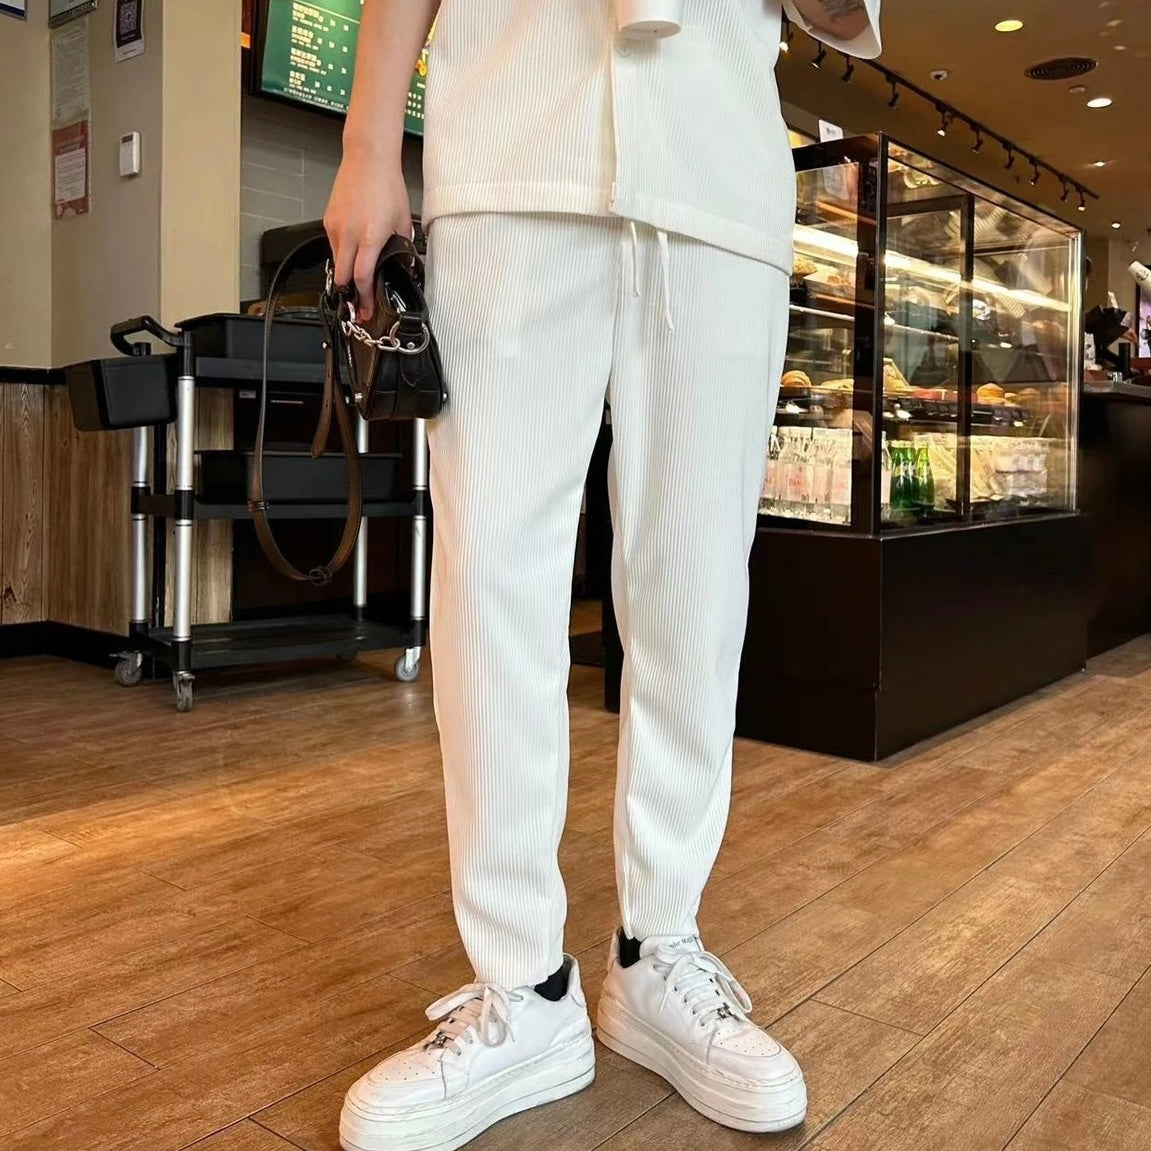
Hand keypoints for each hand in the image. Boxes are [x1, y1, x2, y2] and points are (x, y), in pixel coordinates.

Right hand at [324, 146, 411, 319]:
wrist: (367, 159)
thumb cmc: (387, 186)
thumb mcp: (403, 221)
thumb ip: (401, 247)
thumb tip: (403, 265)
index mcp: (370, 237)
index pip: (362, 278)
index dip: (364, 298)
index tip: (367, 310)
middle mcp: (349, 234)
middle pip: (342, 277)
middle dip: (350, 294)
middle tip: (360, 305)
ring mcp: (335, 227)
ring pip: (337, 263)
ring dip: (347, 273)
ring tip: (359, 275)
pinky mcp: (328, 221)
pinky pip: (334, 246)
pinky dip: (343, 254)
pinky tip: (354, 250)